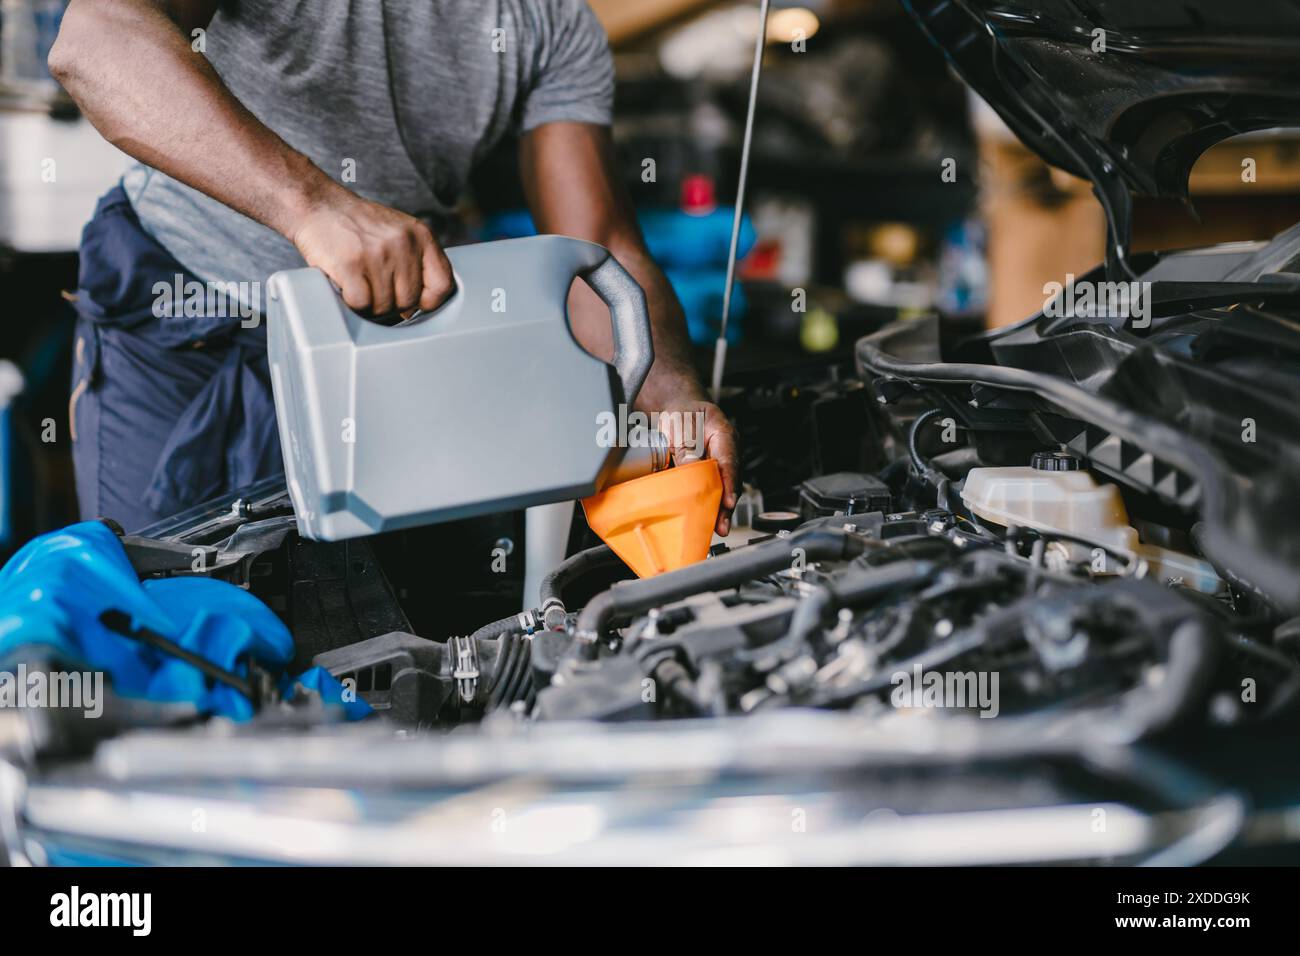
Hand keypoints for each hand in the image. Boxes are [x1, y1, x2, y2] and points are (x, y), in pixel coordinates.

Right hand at [290, 188, 453, 316]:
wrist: (318, 204)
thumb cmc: (357, 225)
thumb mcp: (399, 232)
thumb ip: (416, 262)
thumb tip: (419, 307)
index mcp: (421, 235)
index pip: (443, 284)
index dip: (429, 301)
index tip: (415, 302)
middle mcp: (403, 242)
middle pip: (410, 301)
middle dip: (392, 304)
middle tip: (375, 289)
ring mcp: (378, 253)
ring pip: (385, 306)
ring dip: (370, 304)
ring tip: (359, 283)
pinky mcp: (352, 264)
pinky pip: (361, 304)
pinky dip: (352, 302)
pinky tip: (347, 285)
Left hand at [656, 397, 739, 535]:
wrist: (677, 409)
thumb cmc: (683, 413)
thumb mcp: (682, 427)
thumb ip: (687, 448)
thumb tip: (691, 470)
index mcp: (725, 436)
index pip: (729, 463)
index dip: (729, 484)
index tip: (728, 502)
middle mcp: (727, 451)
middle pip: (730, 481)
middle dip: (727, 506)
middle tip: (722, 526)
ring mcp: (721, 462)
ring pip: (723, 488)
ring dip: (719, 508)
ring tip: (717, 528)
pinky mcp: (712, 471)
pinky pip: (713, 488)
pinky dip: (710, 502)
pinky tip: (707, 518)